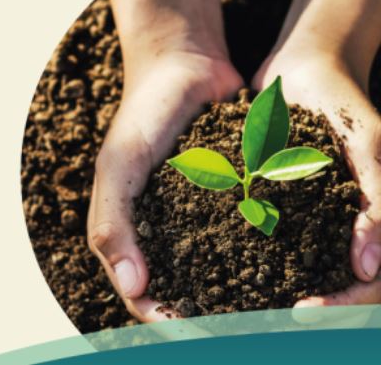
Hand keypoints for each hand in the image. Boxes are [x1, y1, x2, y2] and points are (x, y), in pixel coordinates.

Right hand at [88, 51, 241, 321]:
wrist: (185, 66)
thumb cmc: (144, 114)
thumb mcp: (118, 166)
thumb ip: (114, 224)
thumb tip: (133, 289)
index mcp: (135, 228)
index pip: (144, 291)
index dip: (163, 318)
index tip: (192, 332)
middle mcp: (169, 227)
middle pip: (185, 285)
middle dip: (206, 313)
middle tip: (238, 330)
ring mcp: (203, 211)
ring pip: (220, 264)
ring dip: (238, 289)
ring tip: (266, 309)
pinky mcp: (234, 192)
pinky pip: (247, 227)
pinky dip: (261, 247)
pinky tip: (286, 263)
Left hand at [254, 52, 380, 306]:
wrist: (304, 69)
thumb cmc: (340, 101)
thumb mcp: (366, 143)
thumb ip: (379, 198)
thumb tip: (369, 267)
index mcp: (371, 216)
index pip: (370, 284)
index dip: (342, 307)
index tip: (302, 314)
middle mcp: (340, 223)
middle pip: (337, 286)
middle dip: (313, 312)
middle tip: (271, 323)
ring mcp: (311, 214)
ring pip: (304, 270)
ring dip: (281, 293)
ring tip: (245, 309)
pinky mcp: (281, 200)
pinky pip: (272, 236)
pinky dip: (257, 256)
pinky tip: (225, 268)